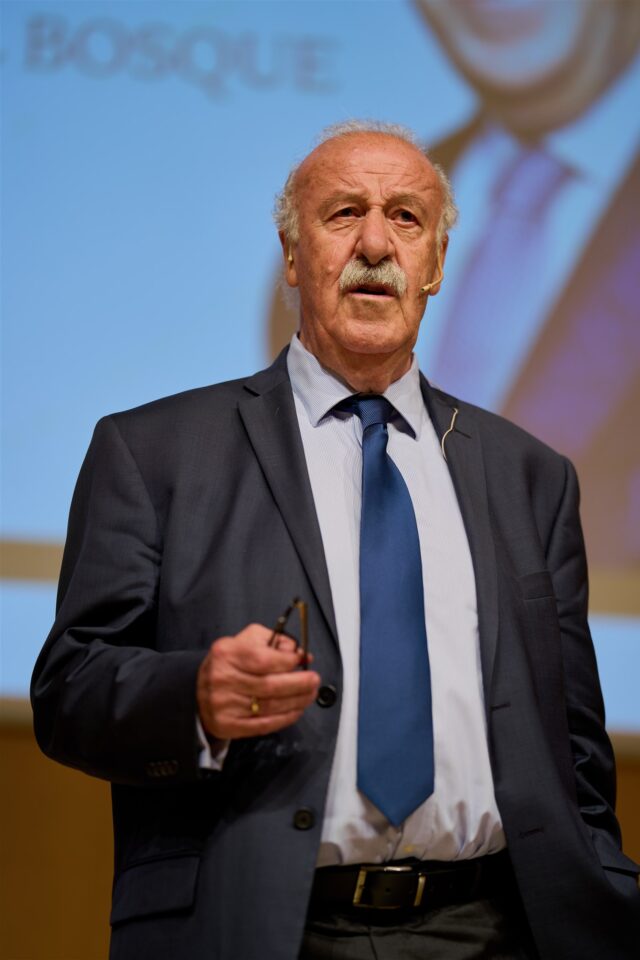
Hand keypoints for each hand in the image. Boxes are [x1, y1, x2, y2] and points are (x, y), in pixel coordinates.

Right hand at [197, 623, 320, 739]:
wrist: (198, 692)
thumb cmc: (228, 664)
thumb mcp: (244, 641)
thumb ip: (272, 639)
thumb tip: (297, 650)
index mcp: (226, 654)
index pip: (263, 659)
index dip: (288, 661)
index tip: (303, 659)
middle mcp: (222, 679)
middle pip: (270, 685)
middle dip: (299, 683)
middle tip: (314, 679)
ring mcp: (224, 705)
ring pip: (270, 706)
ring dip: (297, 701)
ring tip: (310, 694)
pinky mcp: (229, 725)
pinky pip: (264, 724)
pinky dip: (285, 718)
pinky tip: (297, 710)